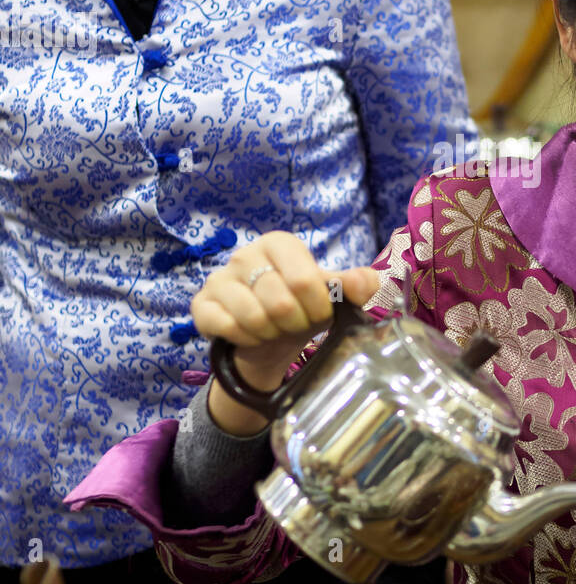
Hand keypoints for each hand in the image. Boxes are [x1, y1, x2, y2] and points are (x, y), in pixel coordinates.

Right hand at [191, 230, 380, 380]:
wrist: (269, 339)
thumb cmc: (302, 308)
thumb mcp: (331, 297)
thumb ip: (355, 286)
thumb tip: (366, 282)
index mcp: (279, 244)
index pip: (304, 280)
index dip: (318, 308)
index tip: (320, 315)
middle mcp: (245, 254)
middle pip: (280, 303)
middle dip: (296, 325)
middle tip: (296, 325)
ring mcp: (219, 278)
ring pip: (253, 317)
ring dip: (271, 334)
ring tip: (275, 330)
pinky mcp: (201, 304)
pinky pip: (225, 327)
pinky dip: (246, 340)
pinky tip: (252, 337)